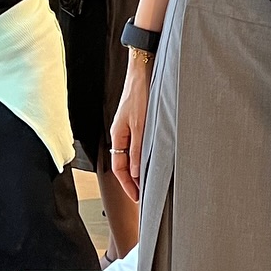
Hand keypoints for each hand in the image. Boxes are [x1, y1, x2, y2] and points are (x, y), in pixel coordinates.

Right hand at [110, 53, 151, 202]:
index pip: (119, 168)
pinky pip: (138, 146)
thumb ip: (137, 149)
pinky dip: (143, 158)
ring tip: (150, 184)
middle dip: (133, 181)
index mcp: (117, 135)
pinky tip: (153, 162)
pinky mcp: (139, 123)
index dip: (127, 185)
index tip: (137, 198)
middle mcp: (122, 134)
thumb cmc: (140, 94)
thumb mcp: (141, 125)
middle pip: (124, 164)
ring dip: (139, 170)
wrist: (143, 71)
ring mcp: (129, 129)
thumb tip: (135, 172)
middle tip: (144, 196)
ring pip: (132, 156)